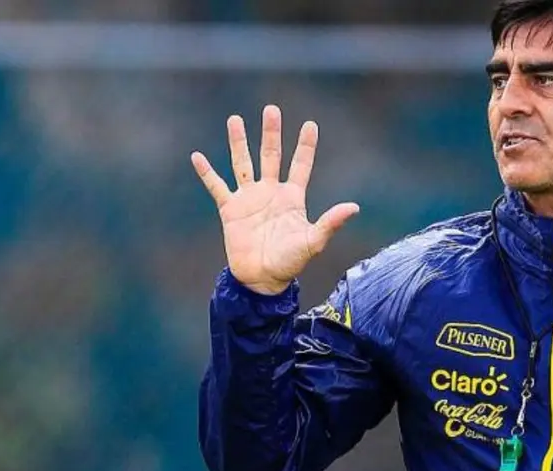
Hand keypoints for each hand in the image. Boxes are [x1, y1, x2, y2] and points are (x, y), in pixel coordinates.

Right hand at [191, 105, 358, 294]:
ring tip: (235, 119)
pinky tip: (197, 157)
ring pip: (243, 163)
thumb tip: (354, 207)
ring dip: (239, 142)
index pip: (300, 165)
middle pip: (271, 155)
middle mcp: (270, 192)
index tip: (310, 124)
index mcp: (292, 197)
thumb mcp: (313, 241)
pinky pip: (217, 186)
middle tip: (272, 109)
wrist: (262, 279)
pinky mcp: (230, 210)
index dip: (305, 145)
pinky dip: (207, 172)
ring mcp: (249, 199)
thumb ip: (330, 222)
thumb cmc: (290, 262)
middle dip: (271, 133)